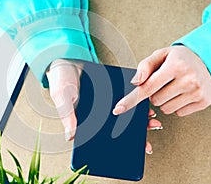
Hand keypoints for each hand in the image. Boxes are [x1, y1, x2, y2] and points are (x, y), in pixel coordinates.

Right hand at [47, 59, 162, 154]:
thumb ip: (66, 115)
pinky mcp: (110, 91)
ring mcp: (104, 103)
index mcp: (83, 120)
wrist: (67, 59)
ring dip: (137, 121)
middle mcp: (95, 114)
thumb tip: (70, 136)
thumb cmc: (60, 80)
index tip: (131, 151)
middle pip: (114, 128)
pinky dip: (134, 102)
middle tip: (146, 145)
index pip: (100, 137)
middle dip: (131, 136)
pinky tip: (144, 105)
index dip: (115, 146)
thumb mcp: (61, 97)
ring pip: (122, 115)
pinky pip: (123, 98)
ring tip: (150, 123)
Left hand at [113, 46, 210, 115]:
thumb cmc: (180, 58)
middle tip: (164, 83)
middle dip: (154, 94)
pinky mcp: (204, 101)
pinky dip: (177, 105)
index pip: (147, 87)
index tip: (118, 109)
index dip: (131, 99)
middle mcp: (188, 79)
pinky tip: (182, 93)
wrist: (208, 60)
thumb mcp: (161, 54)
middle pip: (155, 100)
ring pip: (166, 109)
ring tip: (174, 87)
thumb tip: (135, 82)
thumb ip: (145, 66)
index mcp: (175, 66)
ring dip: (165, 101)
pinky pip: (179, 113)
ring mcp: (197, 92)